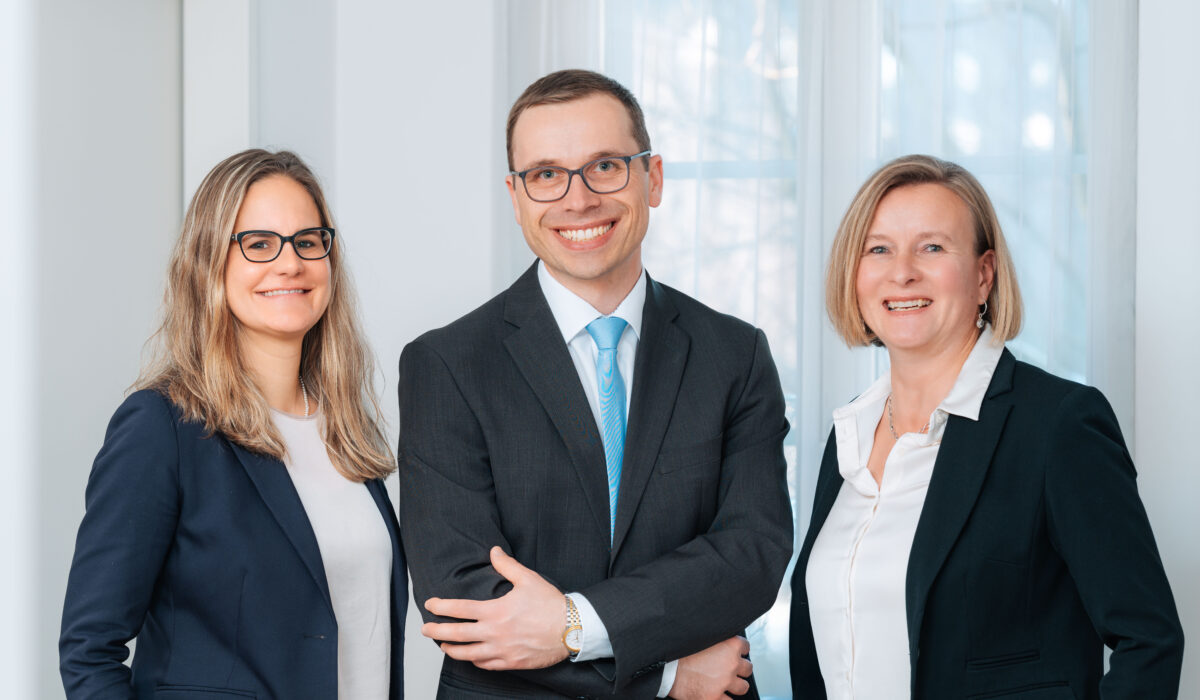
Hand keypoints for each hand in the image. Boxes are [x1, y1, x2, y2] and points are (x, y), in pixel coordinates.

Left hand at [421, 546, 568, 669]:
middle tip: (425, 629)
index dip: (442, 607)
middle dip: (437, 631)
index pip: (460, 609)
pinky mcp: (511, 662)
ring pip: (468, 654)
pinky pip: (486, 665)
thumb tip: (493, 551)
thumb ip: (507, 565)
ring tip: (443, 646)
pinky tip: (471, 657)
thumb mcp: (528, 579)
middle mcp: (495, 632)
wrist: (571, 629)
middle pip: (457, 635)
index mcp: (496, 611)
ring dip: (452, 650)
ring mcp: (502, 650)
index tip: (431, 604)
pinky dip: (474, 661)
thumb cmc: (550, 604)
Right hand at [669, 636, 751, 699]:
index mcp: (729, 645)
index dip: (739, 650)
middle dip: (739, 669)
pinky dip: (723, 698)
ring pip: (743, 687)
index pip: (745, 647)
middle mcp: (731, 664)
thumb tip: (721, 641)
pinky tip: (716, 693)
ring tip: (725, 683)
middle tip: (729, 669)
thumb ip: (716, 639)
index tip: (734, 652)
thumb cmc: (678, 650)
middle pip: (747, 668)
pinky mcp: (715, 698)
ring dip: (735, 685)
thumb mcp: (701, 636)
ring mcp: (724, 682)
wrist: (664, 668)